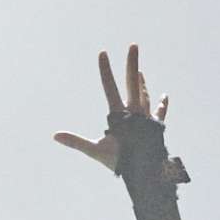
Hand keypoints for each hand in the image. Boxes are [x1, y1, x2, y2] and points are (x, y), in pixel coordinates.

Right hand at [56, 47, 188, 219]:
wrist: (148, 173)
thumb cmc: (121, 162)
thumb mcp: (96, 151)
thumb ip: (75, 141)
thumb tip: (55, 135)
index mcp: (120, 115)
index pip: (110, 87)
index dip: (106, 70)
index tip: (103, 53)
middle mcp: (135, 112)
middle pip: (133, 82)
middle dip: (132, 63)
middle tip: (134, 45)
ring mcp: (147, 117)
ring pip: (144, 94)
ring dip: (141, 81)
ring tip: (139, 70)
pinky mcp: (156, 126)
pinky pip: (159, 112)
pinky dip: (161, 104)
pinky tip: (163, 96)